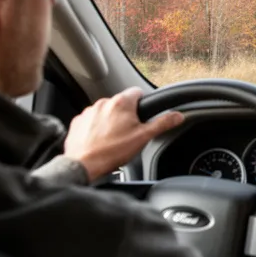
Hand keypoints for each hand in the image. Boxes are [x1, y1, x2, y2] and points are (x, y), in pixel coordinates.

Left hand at [64, 87, 184, 180]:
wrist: (83, 164)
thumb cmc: (113, 151)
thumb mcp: (143, 137)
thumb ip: (162, 123)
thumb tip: (178, 115)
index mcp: (121, 103)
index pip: (137, 92)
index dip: (142, 103)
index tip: (142, 116)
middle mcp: (103, 102)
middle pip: (121, 104)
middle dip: (126, 116)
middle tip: (128, 134)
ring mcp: (88, 112)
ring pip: (105, 112)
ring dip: (110, 122)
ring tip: (113, 140)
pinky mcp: (78, 122)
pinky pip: (91, 121)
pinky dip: (95, 128)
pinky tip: (99, 142)